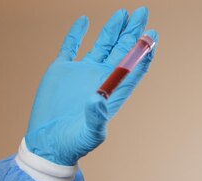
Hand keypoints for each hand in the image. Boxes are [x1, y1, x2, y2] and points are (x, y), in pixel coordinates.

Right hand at [25, 7, 157, 165]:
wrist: (48, 146)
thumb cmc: (74, 145)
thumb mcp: (89, 135)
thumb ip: (95, 118)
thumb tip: (98, 99)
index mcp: (113, 93)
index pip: (134, 68)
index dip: (144, 52)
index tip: (153, 35)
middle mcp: (101, 79)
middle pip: (122, 51)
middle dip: (133, 32)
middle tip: (143, 12)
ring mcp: (82, 73)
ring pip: (102, 45)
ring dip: (113, 29)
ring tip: (124, 13)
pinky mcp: (62, 71)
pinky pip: (71, 46)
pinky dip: (77, 33)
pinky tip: (85, 20)